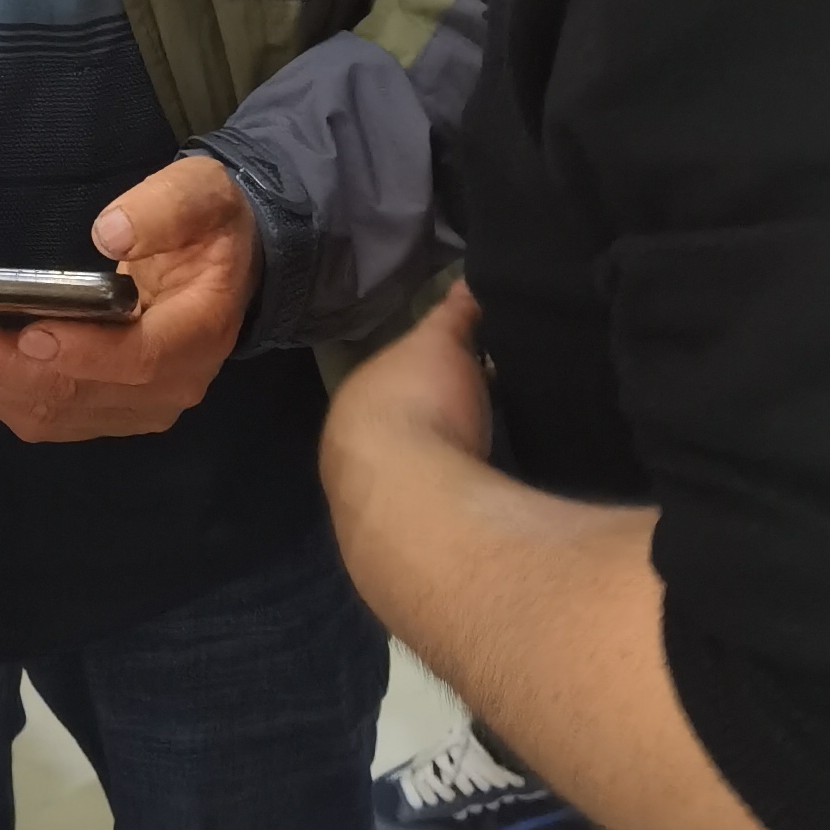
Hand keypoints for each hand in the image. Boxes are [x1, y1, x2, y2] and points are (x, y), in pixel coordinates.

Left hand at [0, 155, 262, 446]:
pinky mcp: (107, 415)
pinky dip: (1, 389)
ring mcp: (137, 409)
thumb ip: (164, 208)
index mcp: (199, 333)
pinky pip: (46, 418)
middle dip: (8, 366)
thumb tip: (110, 233)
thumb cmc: (207, 226)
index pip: (139, 360)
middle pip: (81, 395)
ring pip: (54, 413)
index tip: (28, 330)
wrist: (220, 267)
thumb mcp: (202, 192)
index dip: (82, 352)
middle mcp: (171, 387)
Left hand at [318, 285, 493, 560]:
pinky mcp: (394, 549)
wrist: (411, 499)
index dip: (423, 375)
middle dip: (429, 425)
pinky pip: (423, 517)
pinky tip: (472, 504)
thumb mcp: (441, 343)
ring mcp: (365, 507)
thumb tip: (465, 280)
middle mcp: (347, 454)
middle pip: (394, 434)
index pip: (388, 382)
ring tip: (482, 460)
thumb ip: (453, 313)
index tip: (462, 373)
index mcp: (353, 400)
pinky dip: (444, 507)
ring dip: (435, 472)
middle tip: (477, 417)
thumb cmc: (419, 405)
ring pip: (405, 480)